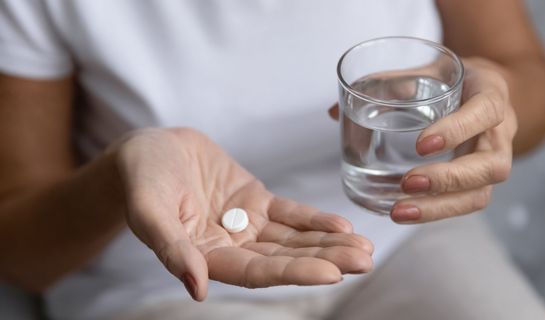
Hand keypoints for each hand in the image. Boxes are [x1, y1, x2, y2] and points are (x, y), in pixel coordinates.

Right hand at [112, 128, 372, 300]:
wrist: (147, 149)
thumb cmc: (139, 180)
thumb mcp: (148, 211)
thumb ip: (172, 249)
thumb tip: (196, 289)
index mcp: (205, 257)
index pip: (256, 271)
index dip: (293, 272)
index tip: (331, 274)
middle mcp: (231, 246)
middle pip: (284, 259)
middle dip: (324, 260)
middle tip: (364, 261)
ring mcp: (245, 224)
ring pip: (293, 239)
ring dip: (328, 243)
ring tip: (364, 248)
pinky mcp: (255, 201)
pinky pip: (289, 213)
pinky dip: (314, 219)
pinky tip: (342, 225)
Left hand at [329, 58, 516, 222]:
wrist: (485, 91)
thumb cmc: (452, 79)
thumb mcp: (426, 70)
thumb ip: (385, 85)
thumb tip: (334, 112)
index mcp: (490, 93)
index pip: (485, 112)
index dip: (457, 130)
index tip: (421, 145)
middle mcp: (500, 131)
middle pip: (490, 166)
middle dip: (447, 180)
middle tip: (407, 183)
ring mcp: (494, 159)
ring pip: (480, 194)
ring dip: (439, 207)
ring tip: (399, 212)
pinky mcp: (480, 181)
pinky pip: (465, 203)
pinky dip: (434, 212)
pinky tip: (403, 214)